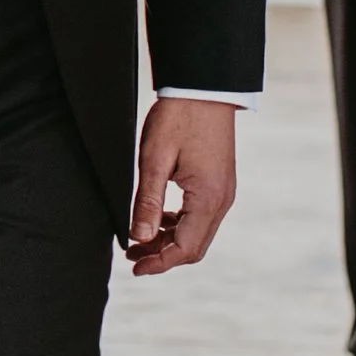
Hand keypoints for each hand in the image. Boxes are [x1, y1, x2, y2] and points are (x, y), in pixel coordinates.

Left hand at [125, 95, 238, 275]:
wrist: (204, 88)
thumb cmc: (179, 118)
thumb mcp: (155, 159)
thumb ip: (148, 202)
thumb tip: (139, 238)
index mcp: (208, 198)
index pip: (185, 249)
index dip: (159, 263)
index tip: (134, 267)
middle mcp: (222, 200)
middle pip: (194, 247)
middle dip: (163, 256)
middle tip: (132, 257)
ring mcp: (223, 192)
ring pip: (197, 233)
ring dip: (169, 241)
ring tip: (138, 239)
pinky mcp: (219, 184)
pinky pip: (200, 216)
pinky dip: (178, 224)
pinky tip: (156, 218)